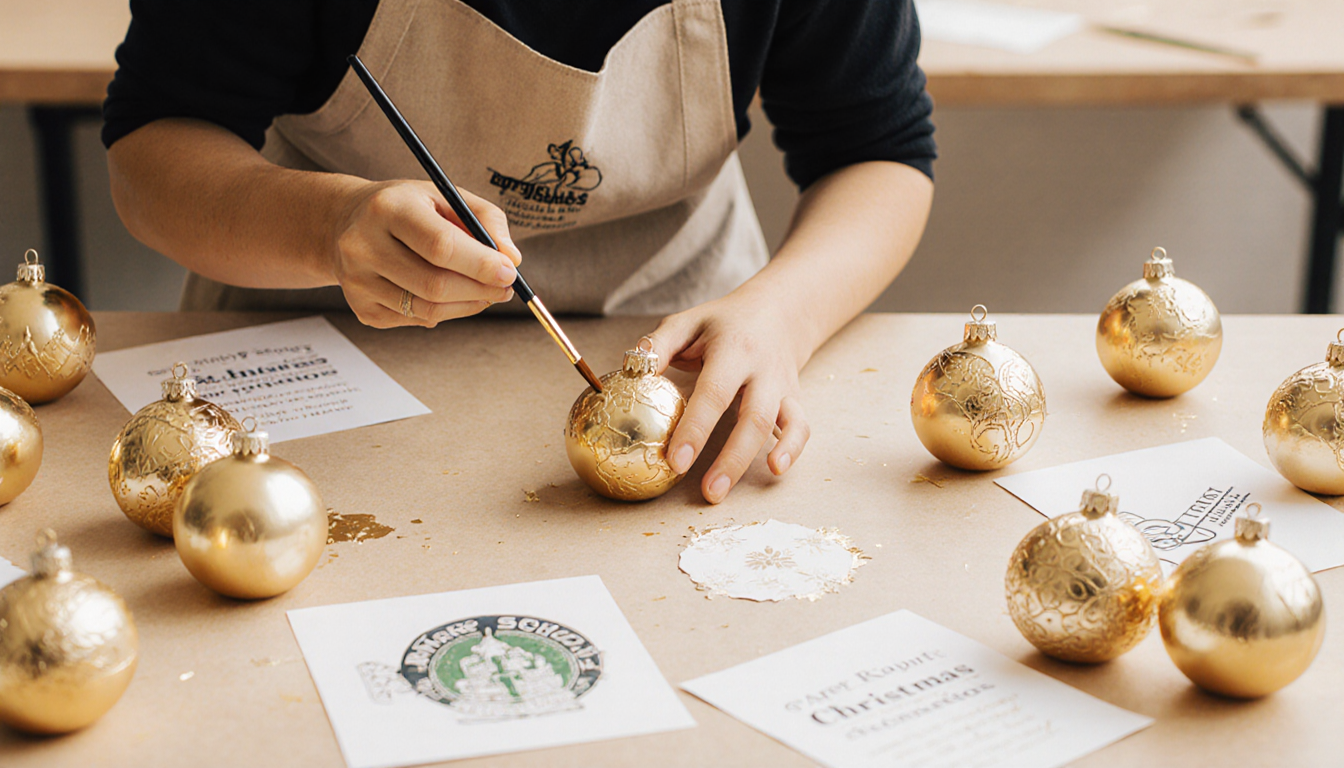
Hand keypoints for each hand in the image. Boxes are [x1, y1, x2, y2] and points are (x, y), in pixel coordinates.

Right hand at [331, 180, 521, 327]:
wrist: (345, 221)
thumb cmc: (407, 207)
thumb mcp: (445, 196)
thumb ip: (486, 220)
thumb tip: (511, 259)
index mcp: (387, 208)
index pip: (441, 246)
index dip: (481, 264)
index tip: (509, 272)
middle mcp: (363, 245)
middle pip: (435, 285)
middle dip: (481, 290)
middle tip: (505, 288)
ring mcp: (357, 281)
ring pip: (429, 310)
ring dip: (468, 305)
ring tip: (484, 292)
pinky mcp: (361, 308)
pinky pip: (417, 321)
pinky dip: (445, 312)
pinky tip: (448, 295)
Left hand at [647, 294, 810, 503]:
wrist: (777, 311)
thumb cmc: (723, 323)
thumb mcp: (689, 321)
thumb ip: (659, 344)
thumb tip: (632, 370)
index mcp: (734, 349)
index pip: (714, 393)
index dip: (696, 428)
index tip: (676, 461)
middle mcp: (763, 369)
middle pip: (753, 418)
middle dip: (730, 458)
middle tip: (706, 491)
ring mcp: (782, 386)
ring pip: (777, 427)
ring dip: (750, 462)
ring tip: (723, 492)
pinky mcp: (794, 398)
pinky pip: (801, 427)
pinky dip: (793, 450)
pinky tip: (775, 470)